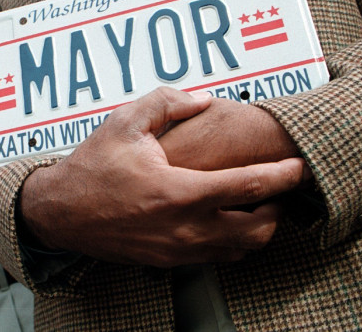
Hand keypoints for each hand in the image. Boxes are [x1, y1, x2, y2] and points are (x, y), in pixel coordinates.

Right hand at [18, 87, 309, 267]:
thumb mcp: (126, 122)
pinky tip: (227, 219)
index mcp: (178, 191)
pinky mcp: (169, 261)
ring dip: (259, 226)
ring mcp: (178, 250)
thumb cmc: (92, 167)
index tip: (301, 166)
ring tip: (259, 202)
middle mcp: (184, 228)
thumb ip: (169, 102)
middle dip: (279, 207)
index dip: (283, 176)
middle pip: (257, 228)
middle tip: (280, 185)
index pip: (249, 187)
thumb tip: (205, 100)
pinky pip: (218, 258)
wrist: (60, 213)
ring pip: (241, 249)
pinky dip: (235, 241)